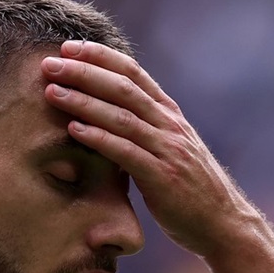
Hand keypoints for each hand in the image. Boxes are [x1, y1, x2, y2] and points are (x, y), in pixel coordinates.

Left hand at [40, 41, 254, 257]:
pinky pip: (126, 153)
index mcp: (170, 115)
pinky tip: (74, 129)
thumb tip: (111, 115)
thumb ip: (147, 129)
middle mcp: (170, 126)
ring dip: (84, 101)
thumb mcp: (172, 149)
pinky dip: (99, 138)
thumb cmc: (191, 189)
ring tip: (52, 91)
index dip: (99, 57)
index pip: (133, 73)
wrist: (224, 224)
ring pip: (122, 117)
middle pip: (123, 88)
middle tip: (49, 64)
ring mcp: (168, 151)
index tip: (68, 48)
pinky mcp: (163, 179)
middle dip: (84, 72)